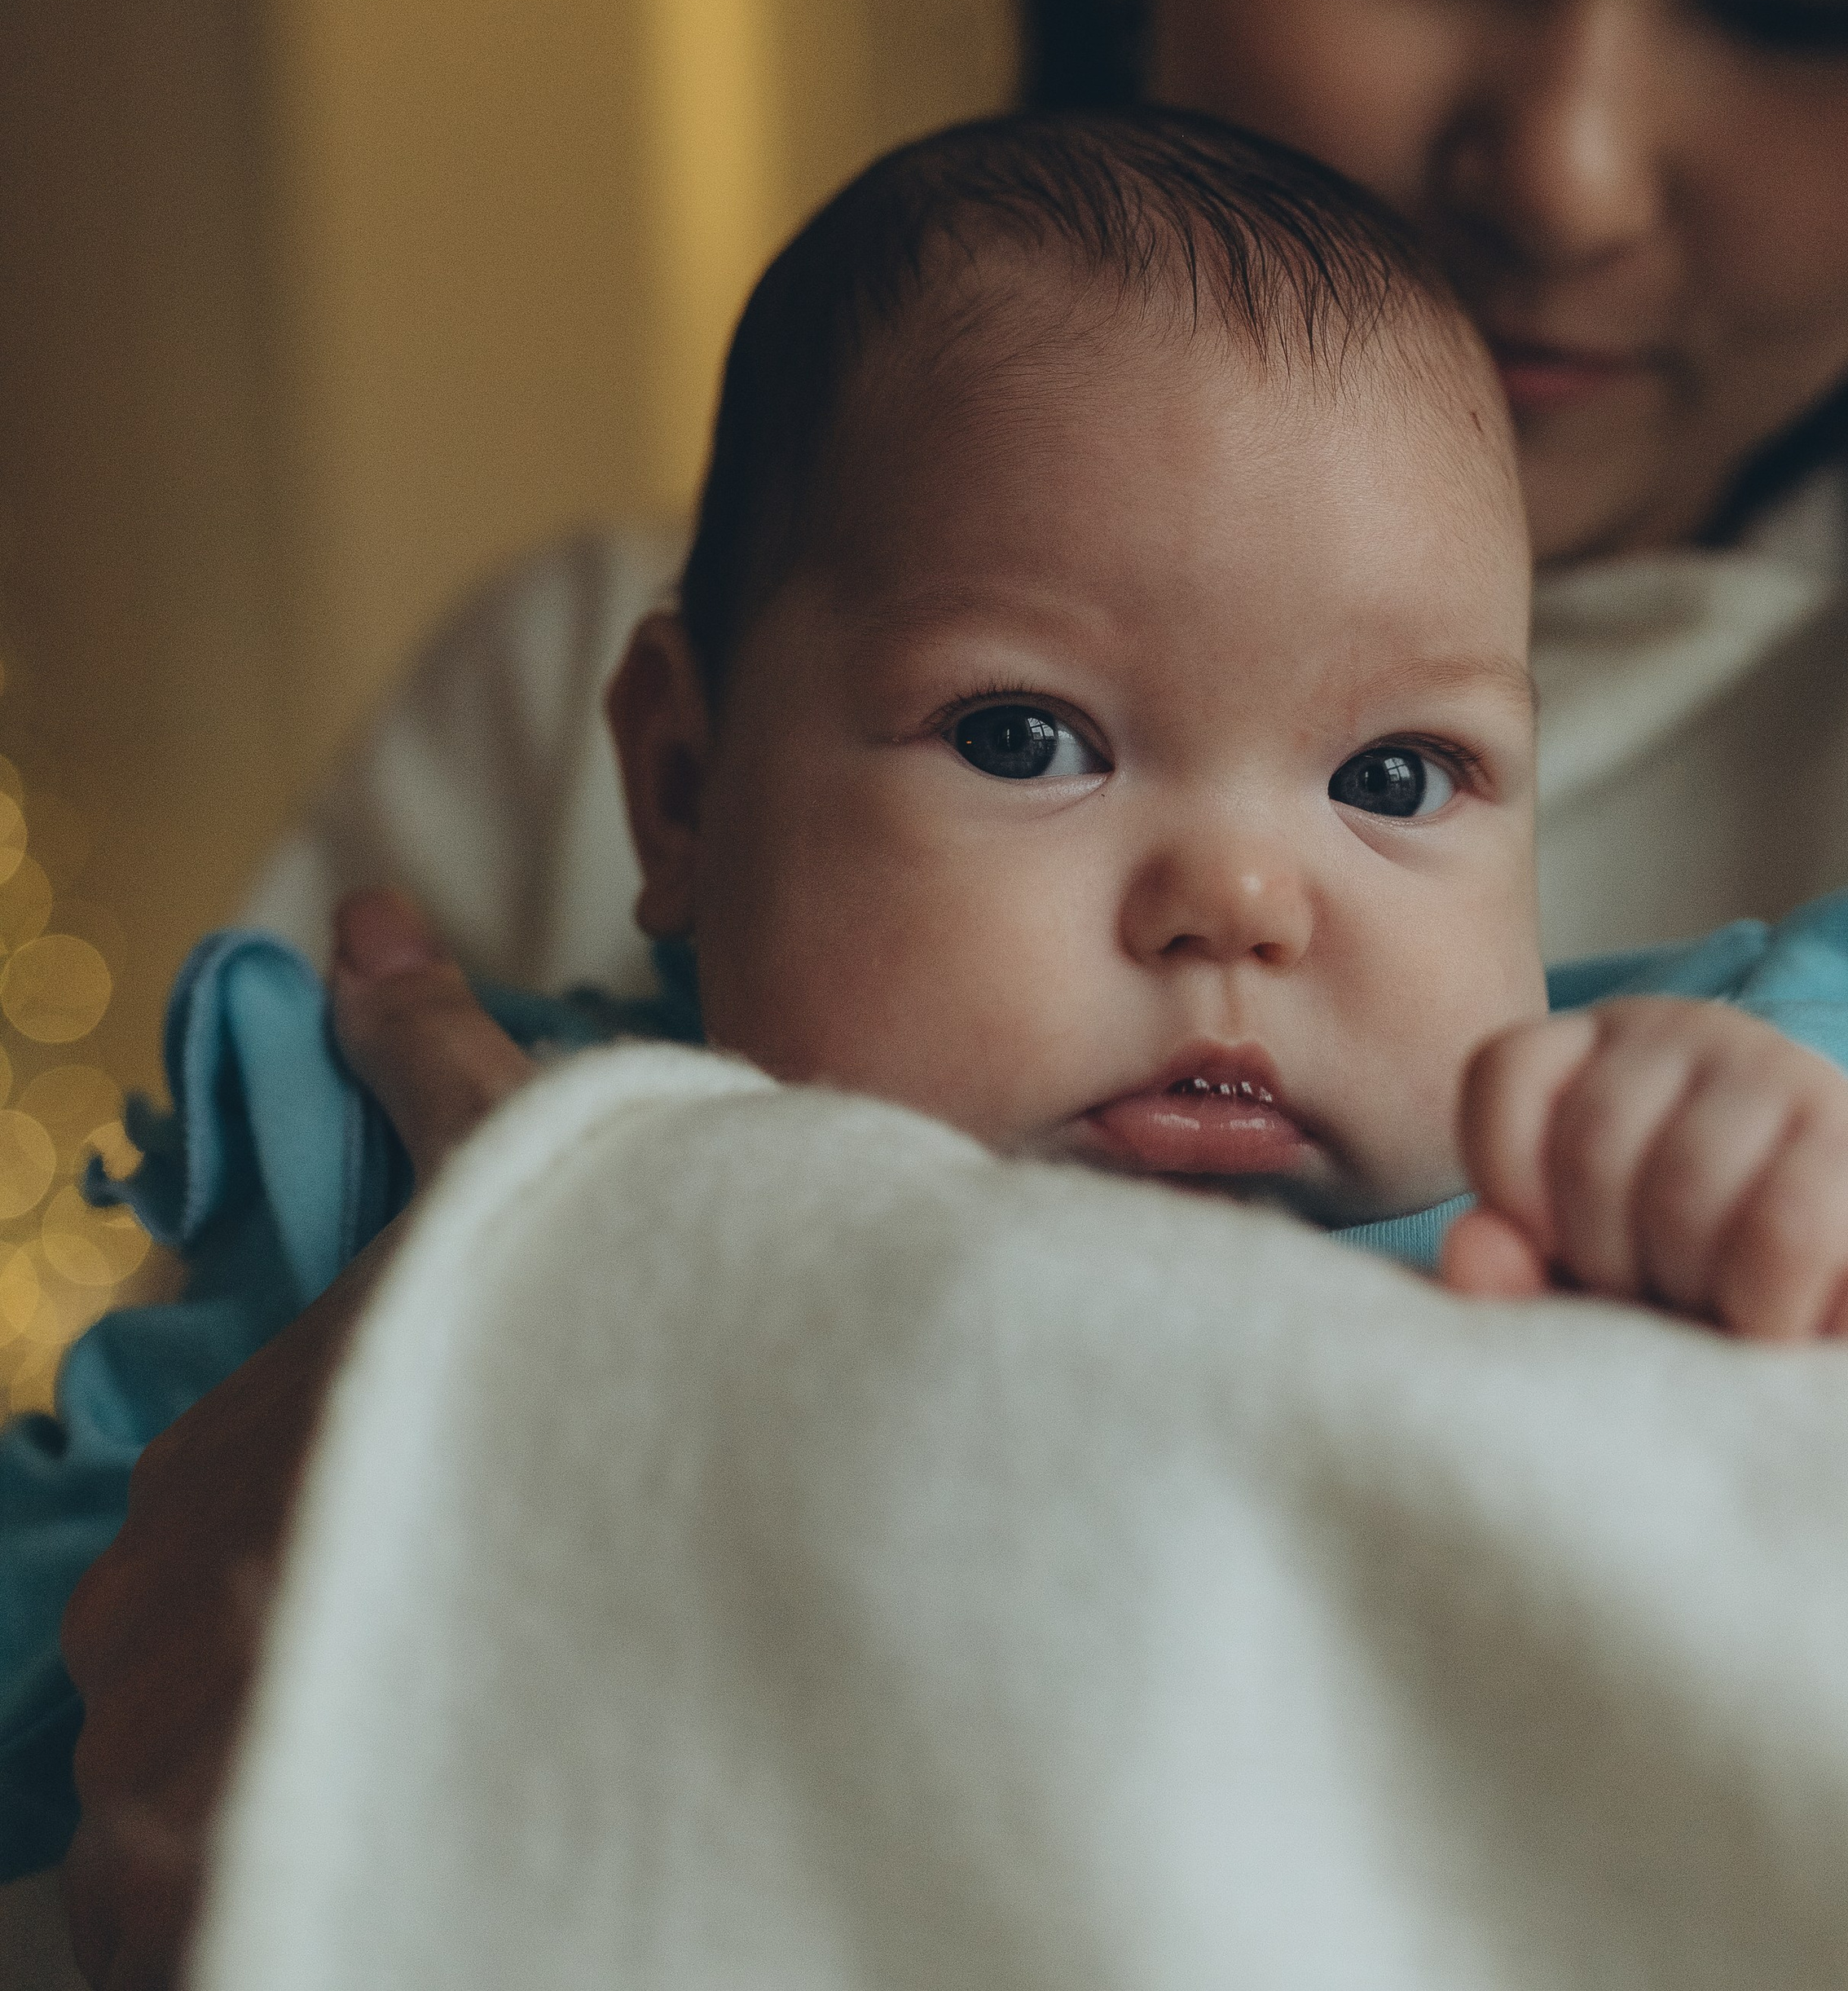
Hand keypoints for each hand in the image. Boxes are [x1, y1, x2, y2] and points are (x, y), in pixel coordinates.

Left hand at [60, 890, 537, 1987]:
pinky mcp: (241, 1914)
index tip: (389, 1617)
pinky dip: (256, 1927)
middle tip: (423, 1713)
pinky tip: (393, 1879)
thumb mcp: (530, 1180)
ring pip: (166, 1839)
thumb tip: (360, 918)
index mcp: (216, 1467)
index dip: (283, 1598)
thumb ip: (427, 1064)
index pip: (161, 1576)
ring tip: (415, 1799)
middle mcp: (170, 1626)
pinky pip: (192, 1947)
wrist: (734, 1525)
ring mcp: (192, 1783)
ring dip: (265, 1823)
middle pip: (155, 1716)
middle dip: (258, 1721)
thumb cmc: (625, 1353)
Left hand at [1438, 997, 1847, 1342]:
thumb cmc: (1696, 1298)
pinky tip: (1780, 1330)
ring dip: (1693, 1298)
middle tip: (1660, 1303)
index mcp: (1599, 1048)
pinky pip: (1781, 1234)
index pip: (1504, 1074)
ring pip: (1684, 1195)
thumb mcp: (1584, 1293)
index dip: (1510, 1187)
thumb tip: (1471, 1249)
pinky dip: (1765, 1315)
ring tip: (1722, 1317)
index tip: (1558, 1256)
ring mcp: (1789, 1075)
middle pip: (1591, 1148)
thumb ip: (1511, 1275)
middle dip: (1609, 1265)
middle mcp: (1692, 1033)